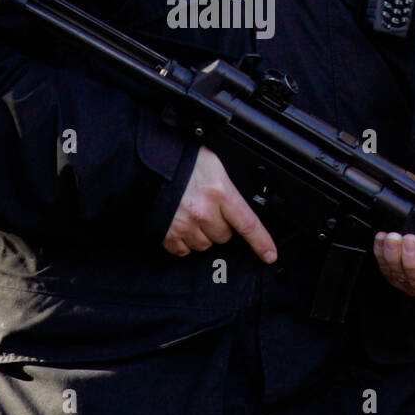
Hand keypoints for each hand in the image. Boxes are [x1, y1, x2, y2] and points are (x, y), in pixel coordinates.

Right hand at [162, 146, 277, 263]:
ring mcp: (185, 225)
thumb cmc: (178, 160)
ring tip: (190, 213)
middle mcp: (204, 212)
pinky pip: (183, 250)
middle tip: (206, 208)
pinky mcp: (168, 234)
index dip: (261, 242)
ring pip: (204, 244)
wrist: (145, 164)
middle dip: (219, 225)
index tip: (270, 254)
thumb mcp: (212, 164)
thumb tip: (237, 200)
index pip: (248, 223)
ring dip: (201, 233)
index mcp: (219, 192)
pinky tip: (179, 224)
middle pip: (224, 236)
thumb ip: (226, 185)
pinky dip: (183, 241)